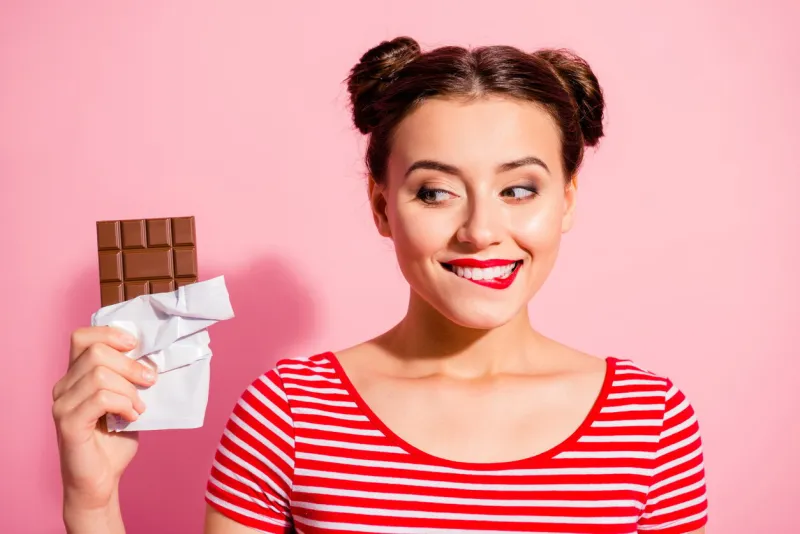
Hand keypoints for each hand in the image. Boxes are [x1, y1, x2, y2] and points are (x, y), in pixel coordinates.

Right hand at [52, 326, 156, 515]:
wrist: (101, 479)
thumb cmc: (115, 439)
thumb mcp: (128, 399)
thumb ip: (131, 377)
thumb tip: (154, 355)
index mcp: (75, 375)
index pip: (82, 337)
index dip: (110, 334)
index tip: (136, 346)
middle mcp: (63, 386)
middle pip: (96, 352)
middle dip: (131, 364)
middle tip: (150, 381)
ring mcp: (62, 404)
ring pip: (99, 374)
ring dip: (129, 389)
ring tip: (139, 407)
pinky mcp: (68, 423)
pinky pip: (100, 398)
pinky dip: (123, 403)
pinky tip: (132, 417)